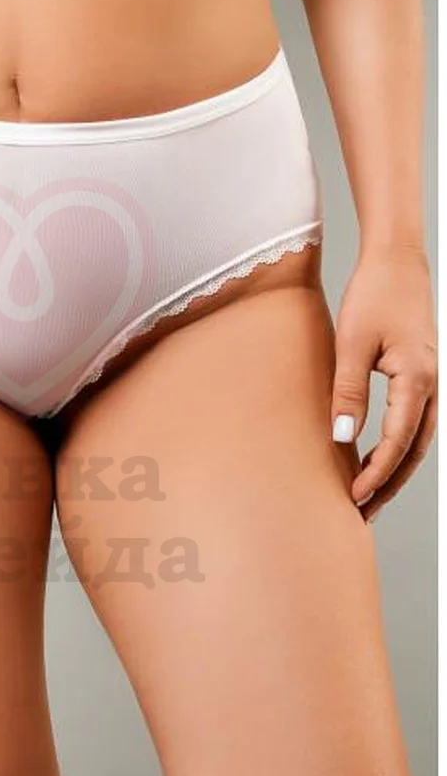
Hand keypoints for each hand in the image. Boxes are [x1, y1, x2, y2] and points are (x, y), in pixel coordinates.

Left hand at [331, 244, 436, 521]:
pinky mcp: (421, 375)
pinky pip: (415, 422)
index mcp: (417, 380)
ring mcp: (431, 381)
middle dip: (388, 484)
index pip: (398, 443)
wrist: (396, 261)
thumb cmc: (372, 296)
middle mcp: (432, 385)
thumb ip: (348, 391)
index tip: (353, 500)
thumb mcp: (351, 344)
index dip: (376, 475)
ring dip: (395, 469)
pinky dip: (399, 447)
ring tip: (368, 496)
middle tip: (361, 515)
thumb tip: (342, 438)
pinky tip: (376, 458)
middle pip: (414, 451)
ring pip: (418, 439)